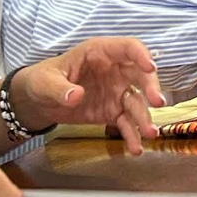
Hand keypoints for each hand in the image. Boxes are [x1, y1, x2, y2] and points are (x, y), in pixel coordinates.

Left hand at [13, 38, 164, 154]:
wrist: (39, 102)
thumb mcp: (45, 82)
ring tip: (150, 134)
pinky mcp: (113, 112)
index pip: (127, 48)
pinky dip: (132, 135)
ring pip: (137, 102)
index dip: (141, 55)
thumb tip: (76, 95)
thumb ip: (59, 88)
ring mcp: (116, 92)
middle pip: (140, 75)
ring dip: (145, 117)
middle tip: (157, 102)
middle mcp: (115, 71)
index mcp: (100, 53)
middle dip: (151, 88)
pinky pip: (127, 123)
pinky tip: (135, 148)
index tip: (150, 67)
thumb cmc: (43, 80)